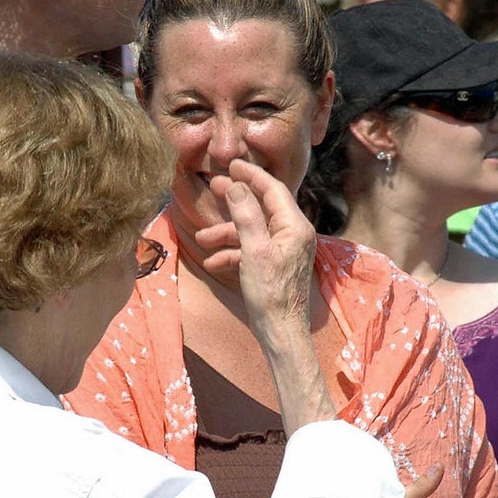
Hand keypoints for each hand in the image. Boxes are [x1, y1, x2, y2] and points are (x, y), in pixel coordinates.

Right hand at [202, 159, 314, 333]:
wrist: (281, 332)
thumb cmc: (271, 293)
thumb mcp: (254, 250)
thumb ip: (246, 215)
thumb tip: (237, 187)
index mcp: (295, 226)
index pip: (273, 189)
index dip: (251, 175)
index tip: (232, 164)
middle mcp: (294, 234)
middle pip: (262, 207)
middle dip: (235, 200)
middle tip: (212, 186)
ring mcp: (285, 250)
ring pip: (253, 231)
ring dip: (227, 233)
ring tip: (202, 238)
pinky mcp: (276, 265)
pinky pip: (253, 250)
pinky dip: (233, 253)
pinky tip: (213, 261)